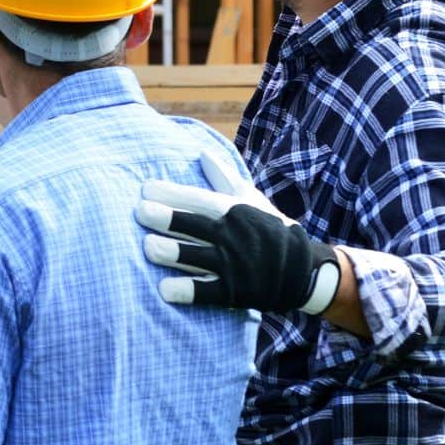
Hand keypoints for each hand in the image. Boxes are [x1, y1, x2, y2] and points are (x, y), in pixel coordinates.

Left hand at [136, 148, 340, 314]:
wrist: (304, 269)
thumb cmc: (269, 227)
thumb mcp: (250, 199)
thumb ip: (222, 177)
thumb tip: (201, 151)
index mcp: (233, 210)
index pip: (198, 199)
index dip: (172, 194)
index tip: (146, 189)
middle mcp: (231, 235)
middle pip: (195, 225)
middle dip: (168, 218)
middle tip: (140, 212)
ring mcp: (233, 265)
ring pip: (198, 258)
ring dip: (173, 252)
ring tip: (148, 247)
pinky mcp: (234, 292)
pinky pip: (207, 292)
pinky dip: (187, 291)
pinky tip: (164, 290)